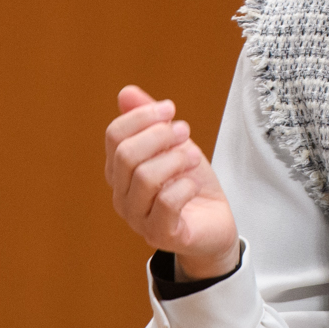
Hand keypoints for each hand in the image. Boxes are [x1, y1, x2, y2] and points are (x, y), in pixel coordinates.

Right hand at [105, 87, 239, 279]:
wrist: (214, 223)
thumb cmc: (190, 185)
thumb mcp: (173, 145)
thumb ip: (149, 121)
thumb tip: (126, 92)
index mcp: (119, 171)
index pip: (114, 135)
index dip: (142, 116)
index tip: (169, 109)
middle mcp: (122, 195)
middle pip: (126, 154)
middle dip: (160, 135)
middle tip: (185, 131)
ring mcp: (138, 218)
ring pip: (145, 177)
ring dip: (175, 159)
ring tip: (194, 156)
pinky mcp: (160, 235)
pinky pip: (166, 203)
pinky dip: (185, 186)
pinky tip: (193, 184)